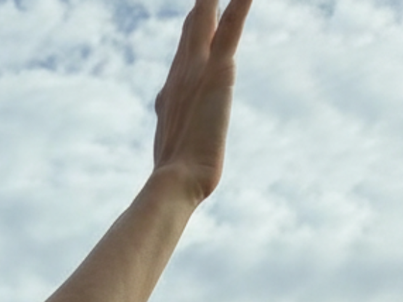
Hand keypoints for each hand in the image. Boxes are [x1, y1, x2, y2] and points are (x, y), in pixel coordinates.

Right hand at [152, 0, 253, 203]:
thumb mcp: (174, 161)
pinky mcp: (218, 72)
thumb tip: (163, 180)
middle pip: (192, 27)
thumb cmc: (174, 183)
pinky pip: (232, 27)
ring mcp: (197, 71)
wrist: (174, 183)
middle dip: (201, 4)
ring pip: (207, 18)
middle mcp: (180, 76)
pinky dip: (240, 4)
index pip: (183, 52)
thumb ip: (174, 159)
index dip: (191, 28)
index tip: (197, 10)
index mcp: (171, 94)